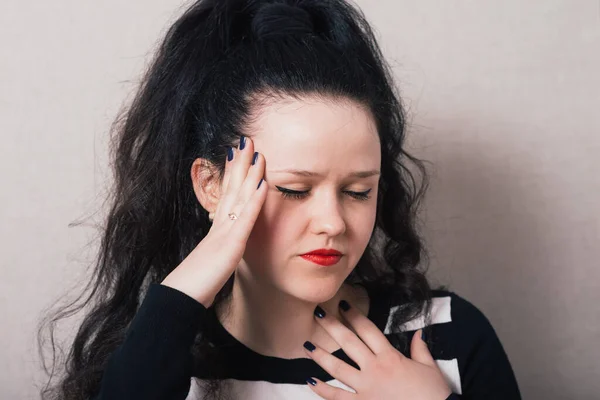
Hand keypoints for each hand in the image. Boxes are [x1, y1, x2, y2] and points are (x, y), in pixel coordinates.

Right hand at [161, 136, 267, 306]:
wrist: (180, 299)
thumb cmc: (194, 286)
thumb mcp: (209, 265)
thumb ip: (216, 253)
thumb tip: (219, 251)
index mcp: (216, 230)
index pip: (227, 196)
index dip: (232, 174)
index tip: (237, 155)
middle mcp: (219, 225)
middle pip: (231, 188)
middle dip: (239, 163)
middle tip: (246, 139)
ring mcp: (224, 233)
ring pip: (239, 197)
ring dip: (249, 173)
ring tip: (256, 151)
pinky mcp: (230, 245)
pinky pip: (245, 219)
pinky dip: (255, 200)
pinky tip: (263, 183)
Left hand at [304, 300, 451, 399]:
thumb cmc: (433, 395)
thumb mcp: (430, 368)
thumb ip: (421, 349)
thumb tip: (419, 333)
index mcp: (390, 357)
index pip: (368, 330)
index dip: (354, 315)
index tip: (341, 304)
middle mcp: (375, 369)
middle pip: (349, 343)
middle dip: (332, 326)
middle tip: (318, 313)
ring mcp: (366, 388)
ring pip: (338, 368)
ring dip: (321, 356)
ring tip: (306, 346)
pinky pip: (338, 397)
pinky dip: (322, 390)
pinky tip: (309, 381)